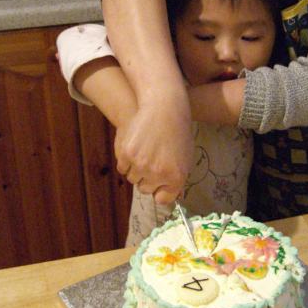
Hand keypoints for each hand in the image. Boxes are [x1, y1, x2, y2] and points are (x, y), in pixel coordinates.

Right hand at [114, 90, 193, 204]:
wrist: (164, 108)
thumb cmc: (178, 132)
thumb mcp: (185, 157)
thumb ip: (177, 178)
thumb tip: (173, 195)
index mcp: (176, 177)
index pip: (163, 199)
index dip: (160, 190)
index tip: (159, 183)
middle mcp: (158, 174)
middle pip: (145, 189)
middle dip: (147, 179)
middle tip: (151, 162)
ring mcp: (141, 164)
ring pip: (132, 178)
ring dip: (136, 169)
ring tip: (144, 152)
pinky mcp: (127, 154)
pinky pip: (122, 167)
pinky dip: (126, 161)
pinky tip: (135, 147)